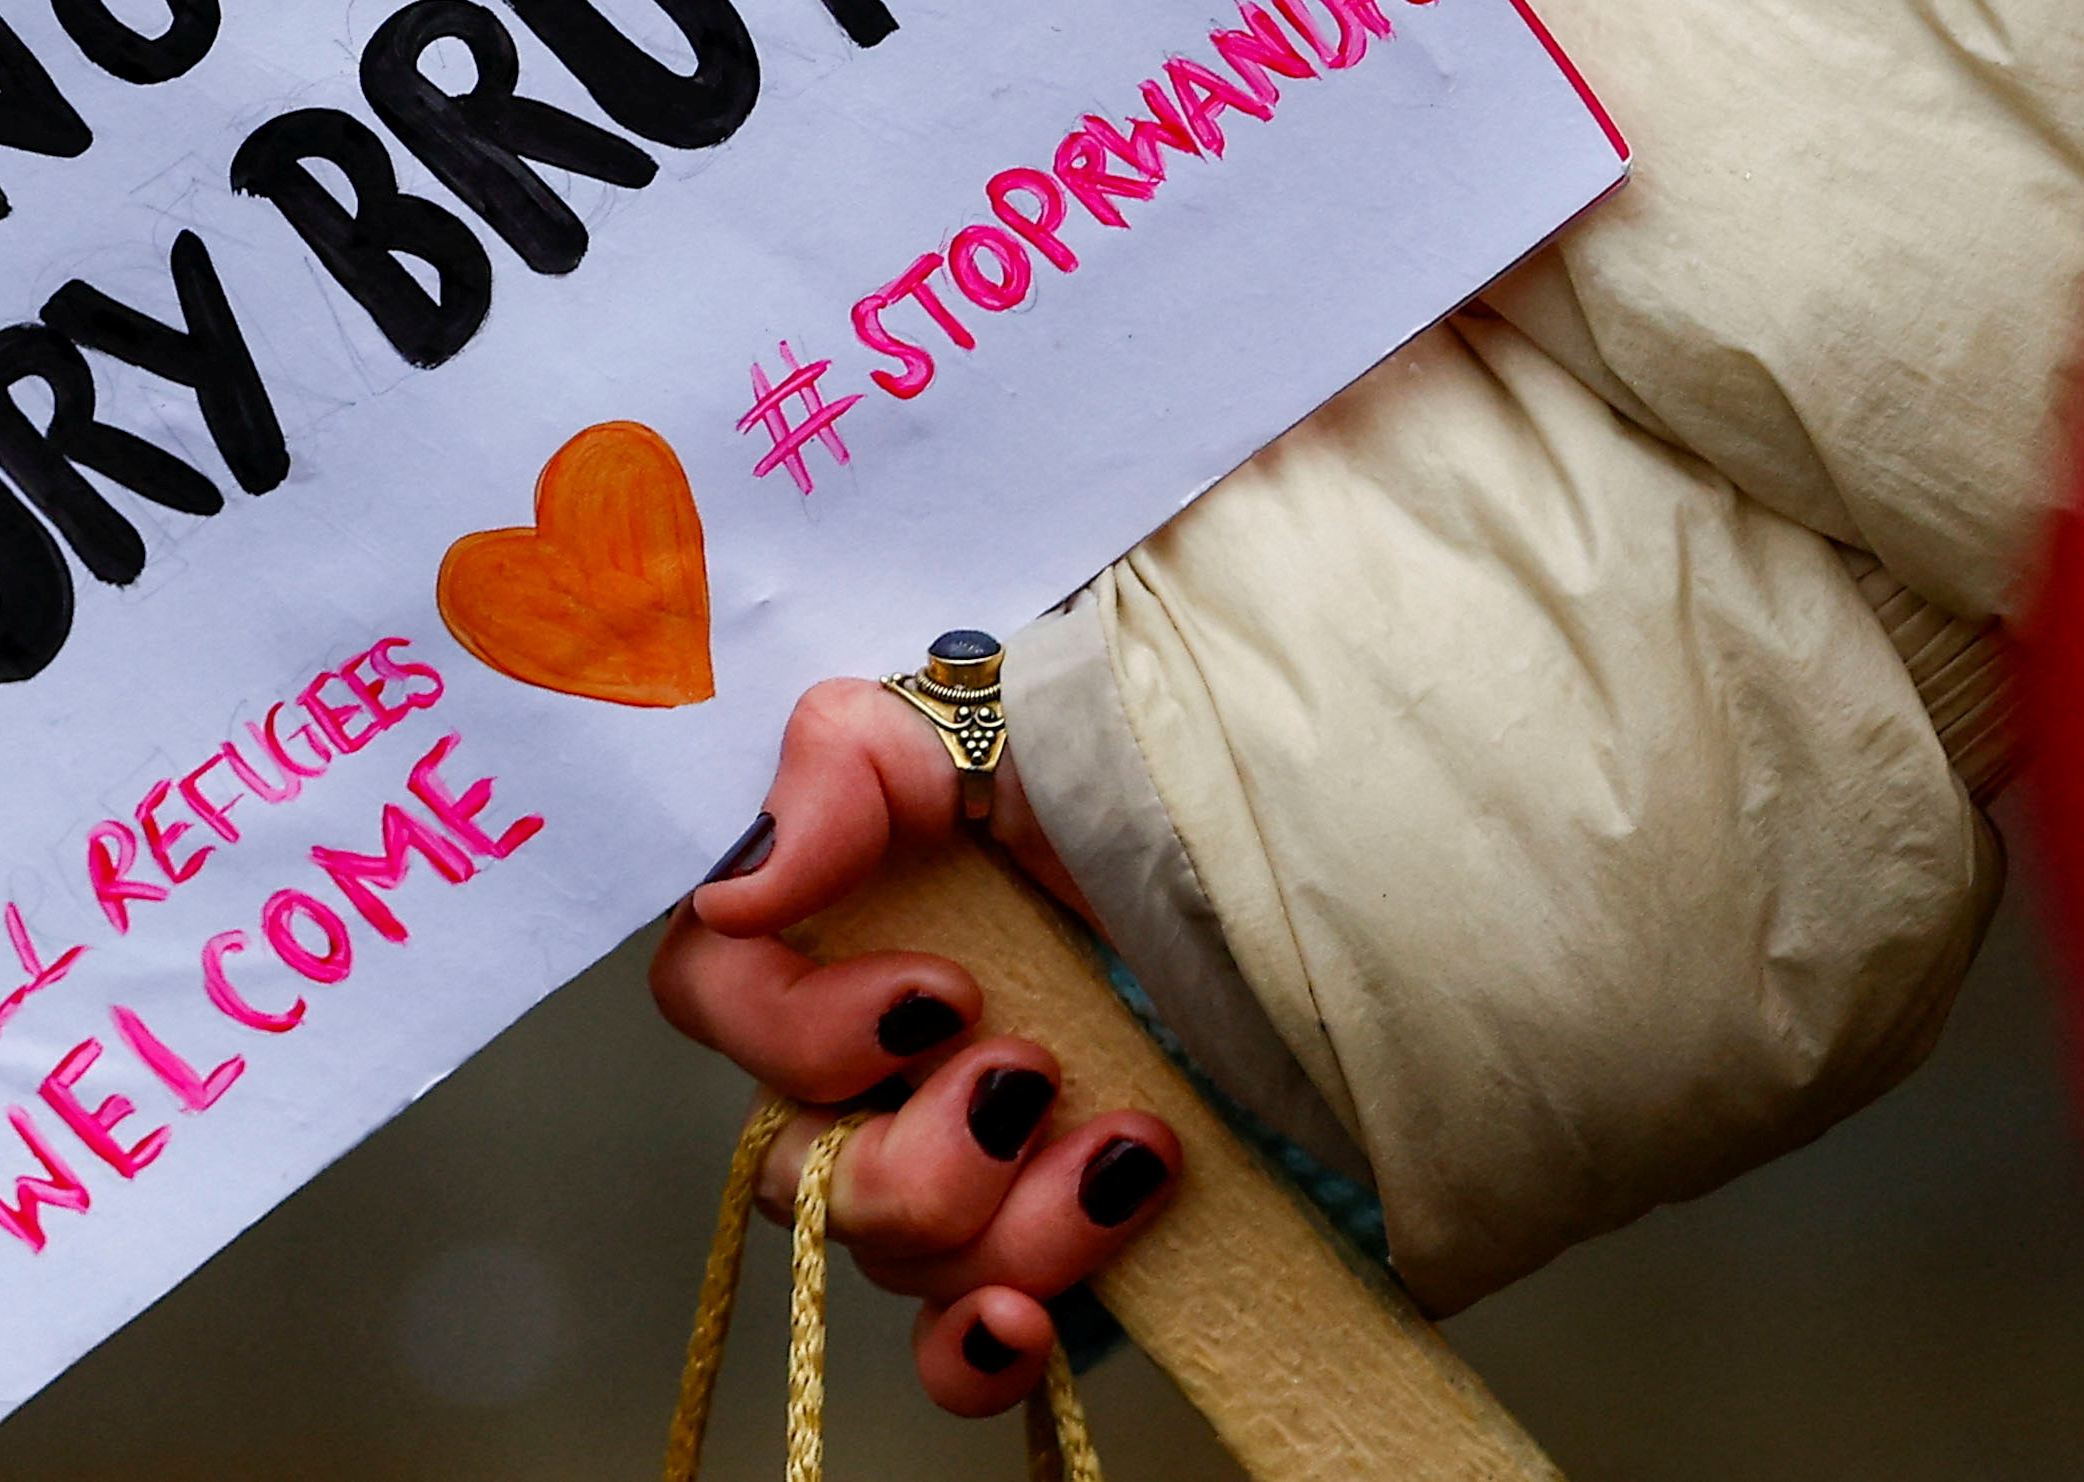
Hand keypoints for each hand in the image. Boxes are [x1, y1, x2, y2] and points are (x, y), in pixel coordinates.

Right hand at [647, 677, 1183, 1417]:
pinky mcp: (1072, 1251)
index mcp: (855, 928)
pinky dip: (975, 1356)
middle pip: (793, 1169)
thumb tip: (734, 892)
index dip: (794, 1025)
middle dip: (919, 1151)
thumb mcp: (1006, 726)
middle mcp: (893, 1057)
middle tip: (1041, 1077)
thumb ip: (849, 768)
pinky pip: (960, 1356)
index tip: (943, 992)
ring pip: (894, 1262)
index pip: (718, 999)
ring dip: (1002, 1230)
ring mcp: (981, 1167)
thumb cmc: (1177, 791)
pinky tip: (1029, 1326)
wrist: (1364, 897)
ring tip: (1133, 1154)